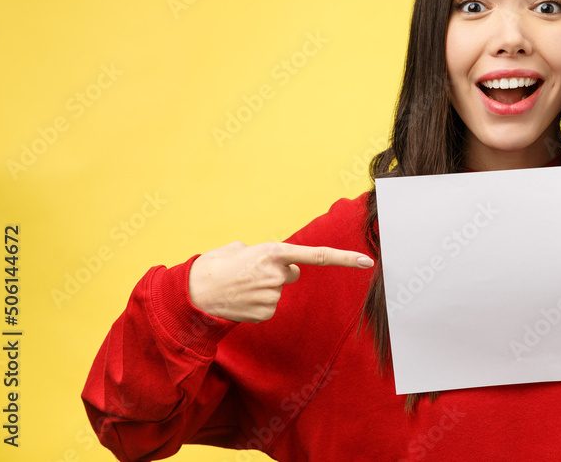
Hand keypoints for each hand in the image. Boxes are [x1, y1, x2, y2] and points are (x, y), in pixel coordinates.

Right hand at [188, 241, 373, 321]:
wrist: (193, 291)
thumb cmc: (215, 265)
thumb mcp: (241, 248)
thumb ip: (265, 252)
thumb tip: (276, 262)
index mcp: (274, 251)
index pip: (318, 256)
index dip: (345, 259)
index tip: (367, 261)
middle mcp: (277, 273)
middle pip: (291, 274)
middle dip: (276, 273)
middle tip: (250, 272)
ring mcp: (272, 295)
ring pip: (278, 291)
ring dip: (263, 289)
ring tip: (240, 286)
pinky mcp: (265, 312)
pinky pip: (269, 307)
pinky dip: (257, 304)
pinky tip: (241, 300)